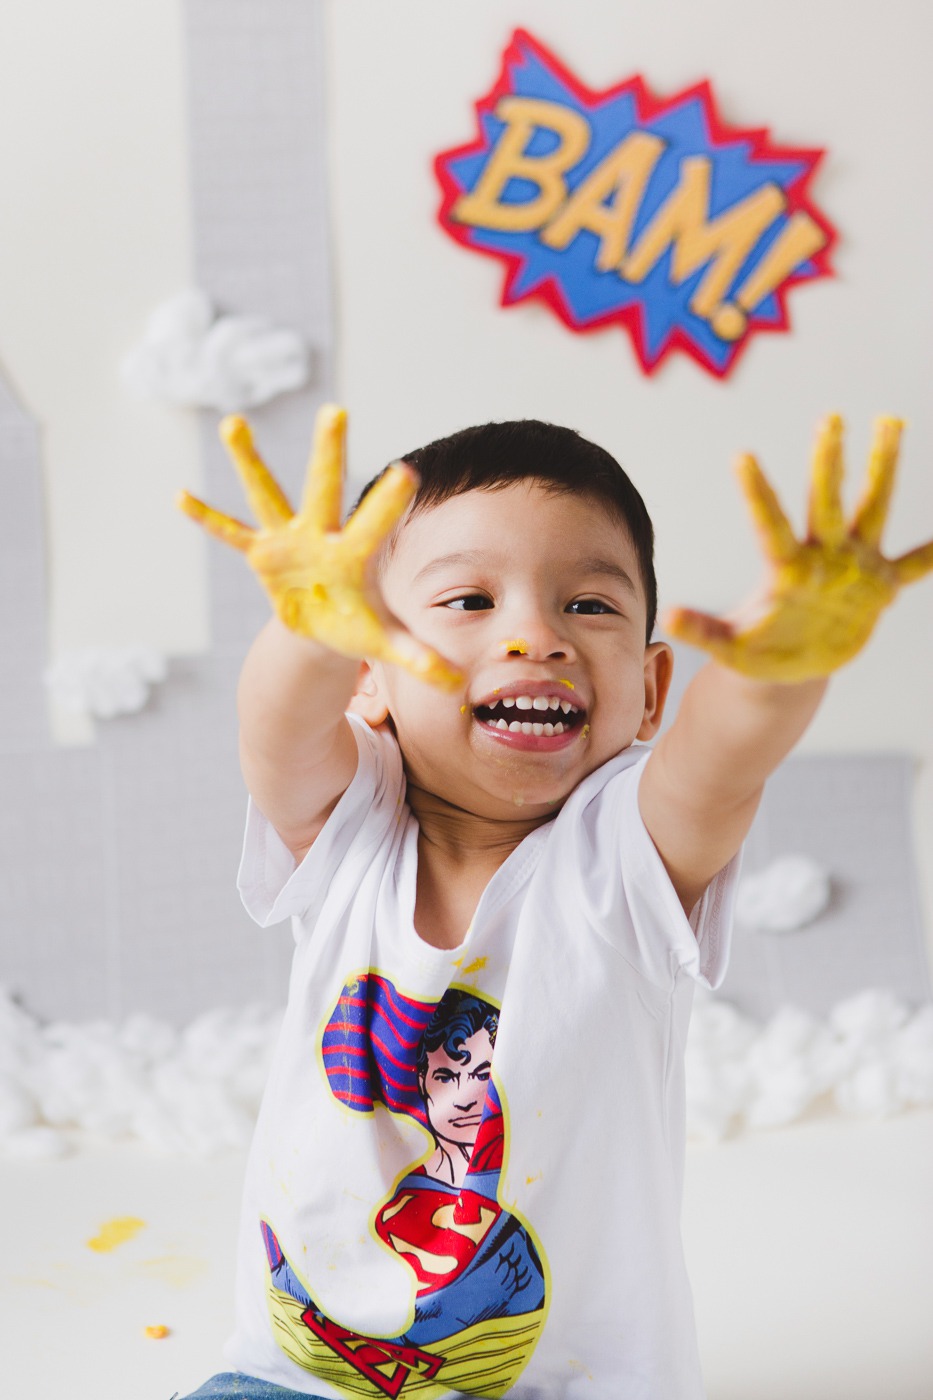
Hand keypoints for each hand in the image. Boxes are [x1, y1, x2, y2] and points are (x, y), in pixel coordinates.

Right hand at [177, 405, 461, 688]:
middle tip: (336, 409)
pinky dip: (207, 518)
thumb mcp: (385, 645)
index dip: (388, 502)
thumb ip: (418, 657)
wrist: (325, 628)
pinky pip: (230, 534)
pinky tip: (180, 494)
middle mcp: (322, 535)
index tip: (407, 472)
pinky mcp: (262, 555)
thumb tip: (455, 684)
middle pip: (325, 488)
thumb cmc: (358, 626)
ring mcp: (289, 540)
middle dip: (328, 452)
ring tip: (234, 422)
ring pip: (268, 494)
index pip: (376, 523)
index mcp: (356, 554)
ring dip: (249, 461)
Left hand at [664, 415, 932, 681]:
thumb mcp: (730, 648)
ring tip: (890, 422)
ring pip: (872, 510)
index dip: (757, 494)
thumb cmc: (756, 653)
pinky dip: (930, 554)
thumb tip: (668, 617)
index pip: (769, 524)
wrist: (788, 670)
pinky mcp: (878, 588)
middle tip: (829, 419)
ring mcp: (853, 567)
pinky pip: (912, 566)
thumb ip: (703, 632)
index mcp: (786, 569)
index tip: (742, 456)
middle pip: (827, 502)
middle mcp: (822, 557)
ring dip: (882, 469)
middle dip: (829, 462)